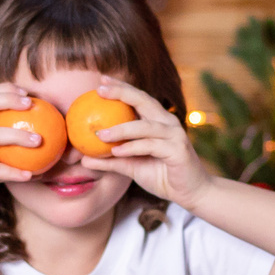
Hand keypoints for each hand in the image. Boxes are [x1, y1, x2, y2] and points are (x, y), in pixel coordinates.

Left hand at [78, 80, 216, 208]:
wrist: (190, 193)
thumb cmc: (161, 176)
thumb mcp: (131, 166)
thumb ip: (110, 161)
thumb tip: (83, 158)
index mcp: (157, 121)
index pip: (138, 99)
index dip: (121, 88)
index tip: (100, 81)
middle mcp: (167, 122)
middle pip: (143, 100)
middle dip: (121, 92)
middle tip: (99, 90)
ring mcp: (174, 135)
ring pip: (145, 126)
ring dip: (121, 129)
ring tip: (99, 134)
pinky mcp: (178, 150)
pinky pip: (151, 146)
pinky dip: (133, 148)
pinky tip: (117, 151)